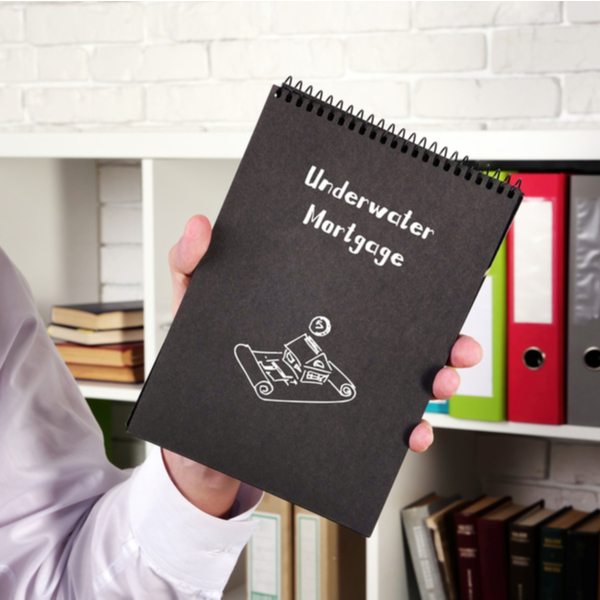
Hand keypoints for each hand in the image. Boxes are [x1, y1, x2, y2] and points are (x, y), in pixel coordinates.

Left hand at [162, 216, 482, 505]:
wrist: (197, 434)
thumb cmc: (203, 363)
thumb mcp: (195, 307)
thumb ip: (190, 264)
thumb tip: (201, 225)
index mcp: (312, 308)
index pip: (364, 288)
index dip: (405, 279)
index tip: (434, 271)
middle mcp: (334, 344)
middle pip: (400, 333)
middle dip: (441, 336)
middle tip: (455, 342)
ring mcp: (338, 385)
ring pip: (403, 379)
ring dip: (437, 382)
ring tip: (441, 384)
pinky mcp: (336, 425)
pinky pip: (381, 428)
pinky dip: (406, 430)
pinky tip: (411, 431)